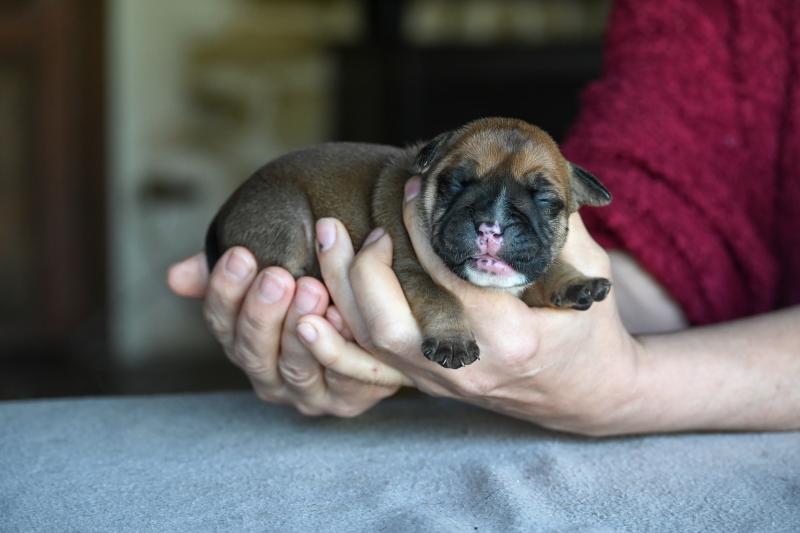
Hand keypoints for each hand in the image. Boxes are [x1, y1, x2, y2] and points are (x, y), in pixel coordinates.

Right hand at [167, 243, 406, 416]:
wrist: (375, 320)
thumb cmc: (315, 291)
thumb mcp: (268, 275)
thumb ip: (225, 274)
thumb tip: (175, 276)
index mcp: (242, 344)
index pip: (221, 322)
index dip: (226, 290)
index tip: (240, 254)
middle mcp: (268, 376)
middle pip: (253, 350)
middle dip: (262, 312)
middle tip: (277, 277)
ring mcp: (305, 394)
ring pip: (295, 367)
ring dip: (300, 329)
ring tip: (312, 290)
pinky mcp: (346, 401)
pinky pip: (342, 378)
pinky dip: (340, 348)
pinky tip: (343, 318)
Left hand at [294, 177, 642, 435]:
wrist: (587, 395)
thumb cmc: (590, 329)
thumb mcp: (589, 272)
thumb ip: (555, 222)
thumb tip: (520, 165)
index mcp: (512, 338)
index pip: (449, 279)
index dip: (421, 229)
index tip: (413, 188)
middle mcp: (469, 366)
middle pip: (389, 323)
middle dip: (359, 268)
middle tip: (350, 221)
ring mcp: (443, 382)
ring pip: (369, 345)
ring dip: (339, 290)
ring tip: (328, 238)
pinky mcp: (429, 385)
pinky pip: (367, 366)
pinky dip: (337, 332)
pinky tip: (317, 298)